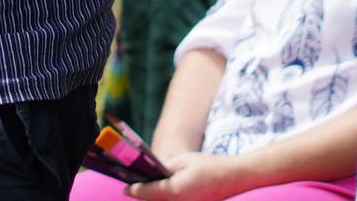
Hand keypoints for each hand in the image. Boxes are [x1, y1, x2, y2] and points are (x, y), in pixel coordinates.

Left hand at [126, 151, 248, 200]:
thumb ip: (164, 166)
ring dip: (154, 197)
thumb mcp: (183, 160)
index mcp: (174, 190)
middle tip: (131, 188)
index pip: (146, 192)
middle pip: (153, 200)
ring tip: (144, 188)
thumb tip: (151, 170)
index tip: (124, 188)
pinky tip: (163, 190)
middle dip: (142, 194)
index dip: (133, 189)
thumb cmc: (208, 166)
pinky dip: (165, 198)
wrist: (233, 178)